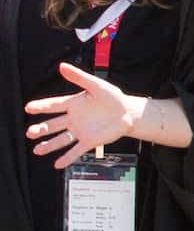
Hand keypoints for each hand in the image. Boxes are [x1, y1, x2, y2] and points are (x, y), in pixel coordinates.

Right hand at [25, 64, 139, 168]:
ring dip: (49, 145)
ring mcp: (80, 131)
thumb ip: (80, 77)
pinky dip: (67, 157)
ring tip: (37, 150)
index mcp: (74, 104)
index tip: (28, 107)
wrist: (128, 113)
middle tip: (30, 132)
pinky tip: (57, 164)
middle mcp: (73, 118)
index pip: (54, 105)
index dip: (41, 106)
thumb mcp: (97, 85)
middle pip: (53, 124)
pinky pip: (76, 150)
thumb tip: (62, 66)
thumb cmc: (113, 98)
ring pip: (61, 139)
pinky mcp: (90, 141)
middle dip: (41, 129)